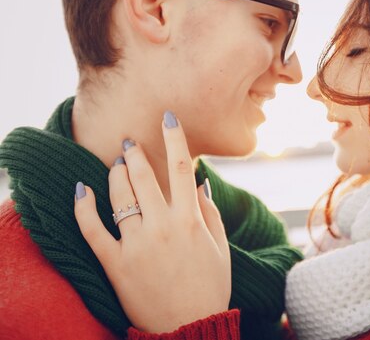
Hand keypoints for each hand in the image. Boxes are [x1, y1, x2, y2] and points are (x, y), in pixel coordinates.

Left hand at [74, 112, 230, 333]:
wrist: (189, 328)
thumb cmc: (209, 287)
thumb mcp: (220, 248)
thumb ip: (210, 212)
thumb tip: (199, 182)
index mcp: (190, 221)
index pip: (182, 168)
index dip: (175, 138)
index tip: (168, 117)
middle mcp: (162, 227)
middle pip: (144, 176)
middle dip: (135, 152)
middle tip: (128, 141)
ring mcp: (136, 245)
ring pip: (119, 197)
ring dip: (115, 173)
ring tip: (116, 164)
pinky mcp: (115, 264)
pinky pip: (92, 230)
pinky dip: (83, 207)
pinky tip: (81, 188)